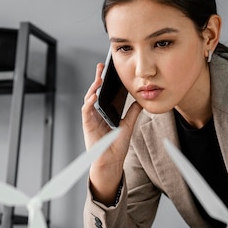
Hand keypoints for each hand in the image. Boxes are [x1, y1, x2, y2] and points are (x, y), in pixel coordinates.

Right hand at [81, 62, 141, 203]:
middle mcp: (96, 114)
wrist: (111, 161)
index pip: (104, 93)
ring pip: (89, 99)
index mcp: (104, 112)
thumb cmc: (116, 146)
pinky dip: (89, 102)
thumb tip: (140, 100)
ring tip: (99, 78)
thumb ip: (132, 112)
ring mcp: (91, 118)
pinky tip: (94, 95)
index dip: (105, 81)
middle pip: (95, 92)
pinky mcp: (87, 125)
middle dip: (97, 79)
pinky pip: (86, 110)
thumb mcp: (128, 125)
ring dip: (93, 88)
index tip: (109, 70)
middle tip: (102, 67)